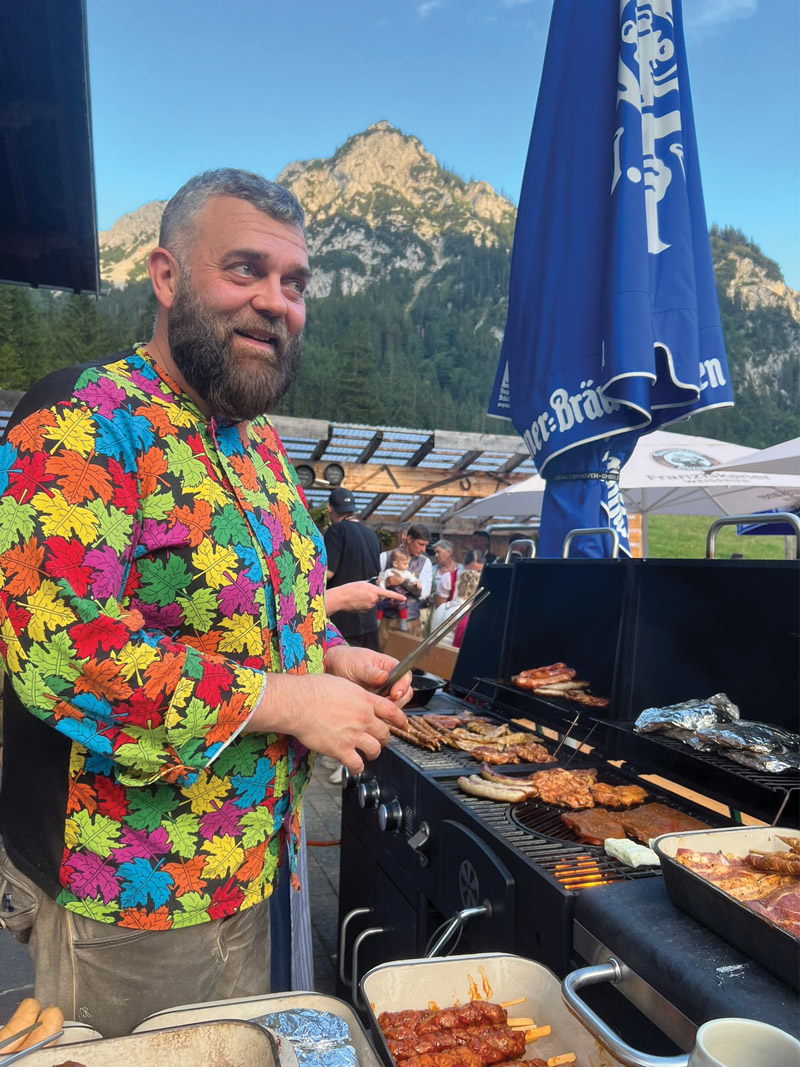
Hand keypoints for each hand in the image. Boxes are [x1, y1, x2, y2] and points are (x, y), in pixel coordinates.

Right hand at [245, 654, 408, 773]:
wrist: (298, 703)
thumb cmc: (313, 689)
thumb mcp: (342, 684)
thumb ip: (355, 694)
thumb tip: (357, 698)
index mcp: (365, 700)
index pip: (392, 711)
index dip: (400, 719)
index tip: (402, 724)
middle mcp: (363, 718)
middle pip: (385, 733)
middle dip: (384, 738)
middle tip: (379, 740)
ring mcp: (353, 735)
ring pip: (375, 750)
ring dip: (373, 753)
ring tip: (369, 754)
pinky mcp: (341, 750)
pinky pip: (357, 764)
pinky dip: (358, 767)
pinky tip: (354, 765)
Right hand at [325, 581, 404, 613]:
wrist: (340, 598)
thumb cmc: (350, 588)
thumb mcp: (363, 583)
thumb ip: (372, 587)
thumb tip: (377, 593)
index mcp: (374, 591)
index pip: (388, 594)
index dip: (397, 596)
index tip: (404, 599)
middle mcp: (373, 600)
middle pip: (379, 598)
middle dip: (375, 595)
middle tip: (364, 592)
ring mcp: (369, 606)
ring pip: (373, 602)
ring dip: (368, 599)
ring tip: (358, 596)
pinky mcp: (365, 611)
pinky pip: (368, 607)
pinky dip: (364, 604)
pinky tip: (357, 602)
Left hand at [326, 644, 411, 706]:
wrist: (334, 668)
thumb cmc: (348, 660)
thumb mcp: (358, 664)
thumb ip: (371, 672)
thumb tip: (384, 676)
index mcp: (390, 666)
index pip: (406, 676)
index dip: (403, 686)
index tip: (395, 693)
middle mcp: (391, 680)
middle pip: (405, 693)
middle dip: (397, 701)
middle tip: (384, 704)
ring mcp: (385, 692)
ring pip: (396, 704)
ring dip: (388, 709)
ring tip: (374, 707)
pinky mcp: (377, 702)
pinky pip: (384, 711)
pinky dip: (380, 714)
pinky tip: (370, 712)